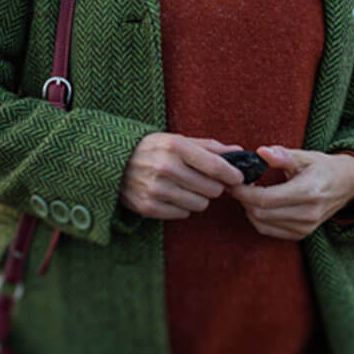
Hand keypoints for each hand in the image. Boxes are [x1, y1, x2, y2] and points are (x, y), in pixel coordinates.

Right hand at [120, 133, 247, 219]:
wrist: (113, 162)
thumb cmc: (152, 149)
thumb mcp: (177, 139)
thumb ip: (209, 147)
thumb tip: (239, 151)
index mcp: (175, 146)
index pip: (215, 165)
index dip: (232, 174)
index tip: (238, 177)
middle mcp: (165, 167)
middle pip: (212, 189)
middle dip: (213, 186)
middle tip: (203, 180)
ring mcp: (156, 189)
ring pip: (200, 204)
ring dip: (198, 197)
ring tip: (185, 187)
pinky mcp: (148, 207)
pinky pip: (183, 214)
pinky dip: (182, 206)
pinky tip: (171, 195)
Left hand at [227, 146, 353, 240]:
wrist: (347, 185)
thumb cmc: (322, 167)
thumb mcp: (305, 156)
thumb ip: (282, 155)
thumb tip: (261, 152)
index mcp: (308, 192)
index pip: (265, 199)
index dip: (243, 191)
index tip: (233, 180)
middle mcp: (308, 214)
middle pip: (261, 213)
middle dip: (243, 199)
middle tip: (237, 184)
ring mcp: (305, 227)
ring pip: (262, 224)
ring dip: (249, 209)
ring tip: (248, 192)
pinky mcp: (302, 234)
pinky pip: (269, 231)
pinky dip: (258, 218)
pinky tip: (258, 203)